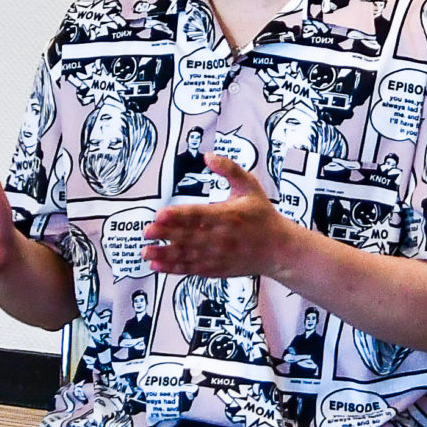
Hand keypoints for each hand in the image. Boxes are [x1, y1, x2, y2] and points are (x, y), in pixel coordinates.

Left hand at [142, 158, 304, 278]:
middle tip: (146, 232)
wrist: (279, 249)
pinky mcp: (217, 269)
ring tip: (146, 252)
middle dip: (166, 235)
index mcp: (228, 215)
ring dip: (165, 255)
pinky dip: (174, 269)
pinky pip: (192, 269)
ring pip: (187, 256)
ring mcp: (218, 256)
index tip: (160, 214)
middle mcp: (221, 238)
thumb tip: (208, 156)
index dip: (178, 215)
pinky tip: (158, 266)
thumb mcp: (250, 187)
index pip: (199, 215)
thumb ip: (230, 169)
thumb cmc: (263, 216)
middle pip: (189, 236)